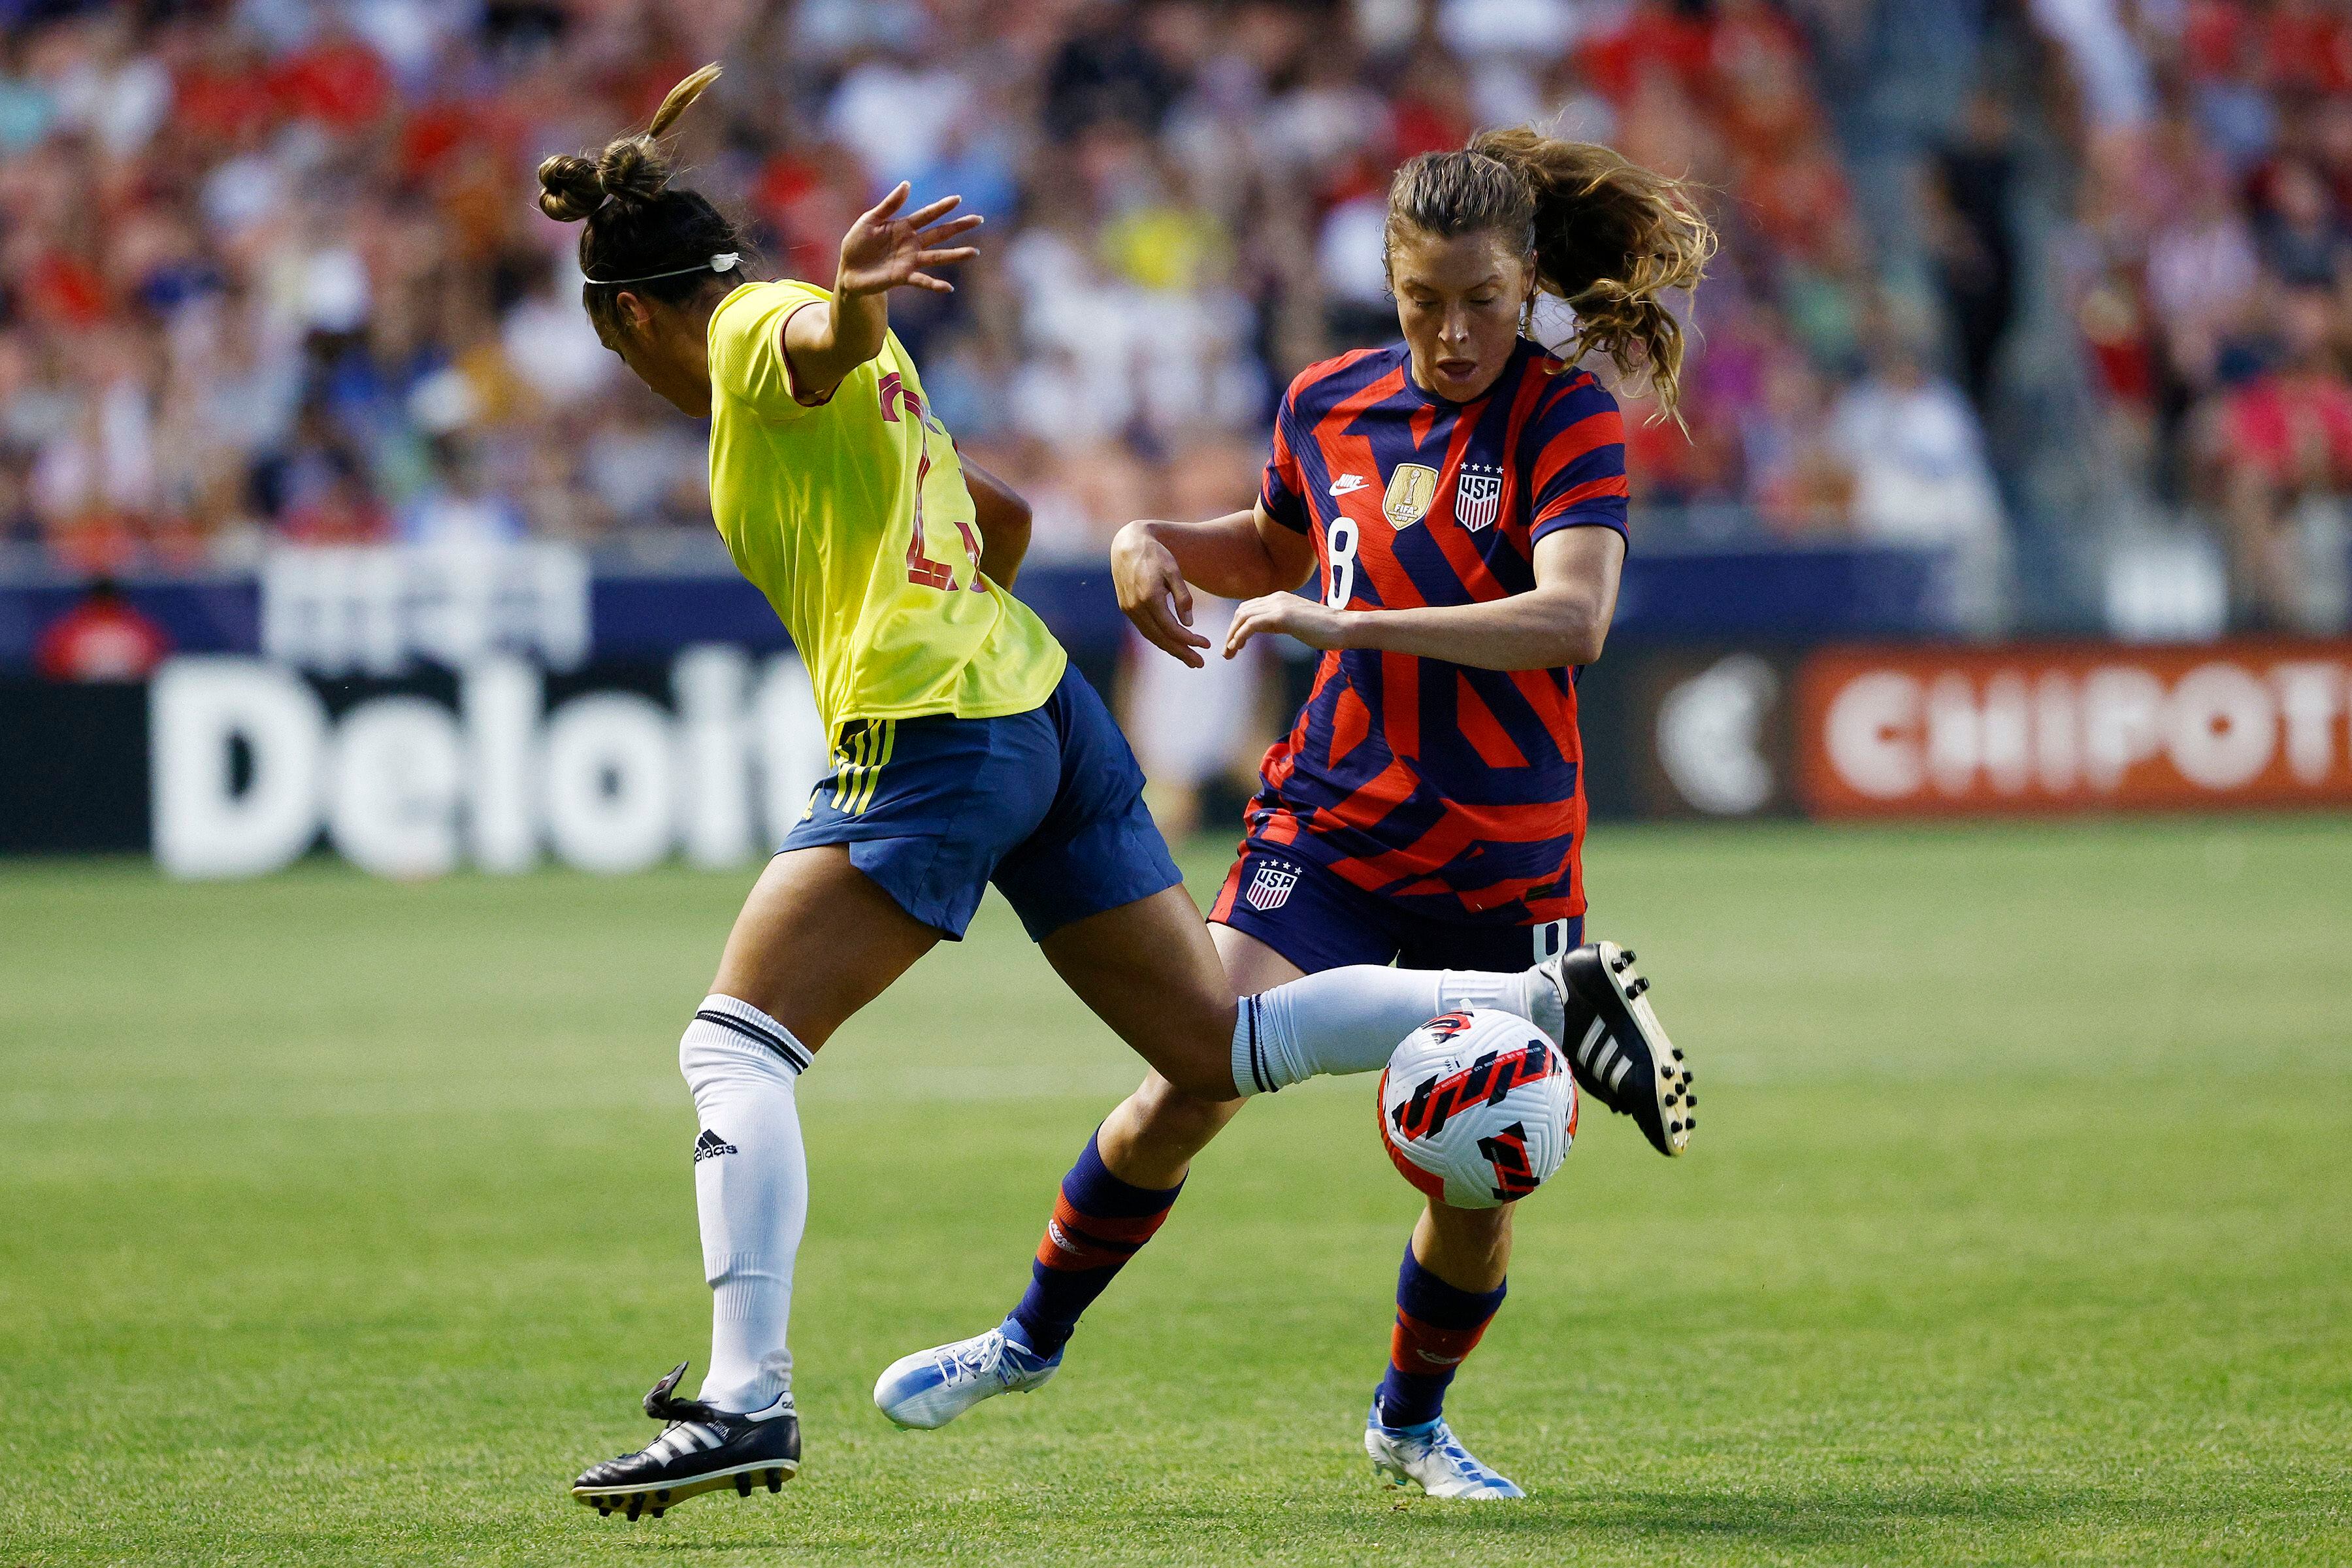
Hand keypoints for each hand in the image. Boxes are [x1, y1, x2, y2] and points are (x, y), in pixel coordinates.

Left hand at [837, 182, 982, 297]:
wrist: (848, 270)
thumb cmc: (857, 243)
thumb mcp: (870, 219)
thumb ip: (889, 205)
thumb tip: (907, 184)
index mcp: (904, 226)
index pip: (927, 215)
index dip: (941, 207)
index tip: (957, 199)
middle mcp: (911, 243)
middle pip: (939, 234)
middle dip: (958, 227)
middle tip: (978, 219)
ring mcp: (909, 261)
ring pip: (937, 257)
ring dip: (956, 255)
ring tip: (974, 253)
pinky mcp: (903, 277)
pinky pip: (922, 281)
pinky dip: (935, 285)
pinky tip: (948, 287)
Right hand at [1112, 521, 1211, 667]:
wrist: (1128, 543)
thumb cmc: (1156, 554)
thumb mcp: (1174, 571)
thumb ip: (1182, 596)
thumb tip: (1189, 624)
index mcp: (1150, 597)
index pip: (1172, 629)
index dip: (1190, 640)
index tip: (1206, 644)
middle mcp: (1136, 607)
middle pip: (1161, 638)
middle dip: (1182, 652)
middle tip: (1199, 664)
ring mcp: (1129, 609)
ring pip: (1152, 637)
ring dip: (1171, 649)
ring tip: (1189, 659)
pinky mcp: (1126, 608)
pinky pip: (1145, 629)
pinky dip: (1160, 639)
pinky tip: (1172, 643)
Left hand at [1224, 593, 1352, 658]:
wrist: (1344, 627)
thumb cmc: (1326, 629)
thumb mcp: (1297, 623)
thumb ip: (1281, 622)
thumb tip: (1267, 628)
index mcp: (1280, 598)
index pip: (1249, 608)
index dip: (1237, 626)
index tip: (1234, 645)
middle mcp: (1276, 597)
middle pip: (1242, 611)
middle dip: (1231, 631)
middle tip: (1227, 652)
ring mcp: (1279, 605)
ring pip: (1243, 617)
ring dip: (1232, 636)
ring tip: (1229, 653)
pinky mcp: (1282, 616)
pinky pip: (1251, 625)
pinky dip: (1240, 636)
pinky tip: (1237, 648)